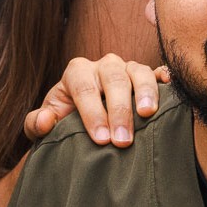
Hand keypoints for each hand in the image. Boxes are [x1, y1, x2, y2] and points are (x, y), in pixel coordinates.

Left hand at [25, 54, 168, 146]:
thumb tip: (45, 120)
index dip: (92, 112)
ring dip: (145, 92)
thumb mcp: (45, 124)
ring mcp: (127, 69)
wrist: (83, 121)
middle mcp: (103, 65)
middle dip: (118, 110)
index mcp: (77, 71)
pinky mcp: (147, 77)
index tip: (100, 139)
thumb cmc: (65, 121)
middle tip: (122, 141)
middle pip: (113, 79)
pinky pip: (158, 72)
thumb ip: (36, 124)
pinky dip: (165, 77)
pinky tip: (169, 86)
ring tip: (147, 114)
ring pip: (138, 72)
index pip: (84, 87)